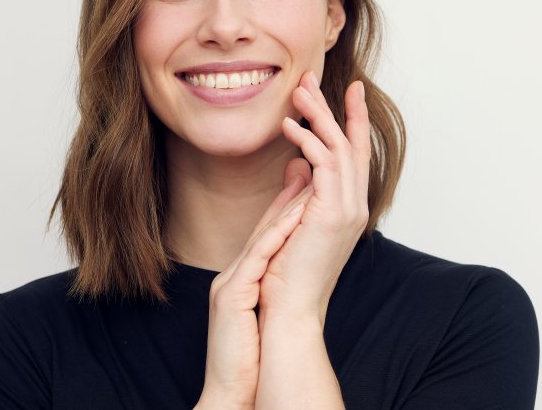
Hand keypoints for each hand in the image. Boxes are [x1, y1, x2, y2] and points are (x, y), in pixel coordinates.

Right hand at [195, 169, 312, 408]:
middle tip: (311, 155)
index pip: (269, 231)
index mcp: (243, 276)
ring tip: (309, 174)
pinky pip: (257, 259)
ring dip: (286, 203)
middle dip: (289, 189)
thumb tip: (295, 261)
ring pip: (262, 234)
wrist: (230, 391)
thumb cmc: (247, 355)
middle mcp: (234, 272)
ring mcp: (230, 281)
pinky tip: (295, 218)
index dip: (290, 200)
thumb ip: (275, 280)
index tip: (312, 172)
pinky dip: (276, 236)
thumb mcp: (263, 310)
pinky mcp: (231, 296)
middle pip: (265, 223)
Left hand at [258, 71, 370, 324]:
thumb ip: (299, 190)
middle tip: (312, 78)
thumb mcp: (293, 221)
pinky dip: (309, 140)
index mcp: (348, 206)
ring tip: (298, 90)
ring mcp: (348, 208)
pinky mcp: (332, 213)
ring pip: (339, 147)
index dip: (352, 120)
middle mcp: (355, 204)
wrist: (289, 310)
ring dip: (319, 115)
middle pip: (350, 143)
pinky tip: (290, 126)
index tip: (346, 91)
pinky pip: (326, 163)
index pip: (354, 154)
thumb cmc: (286, 272)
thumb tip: (297, 162)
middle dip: (334, 107)